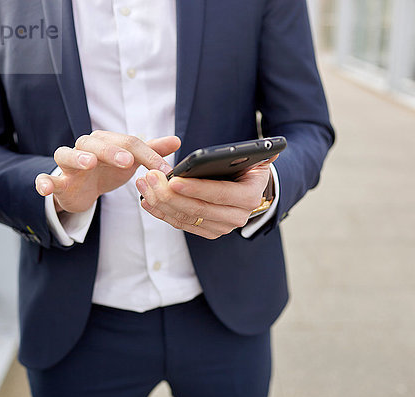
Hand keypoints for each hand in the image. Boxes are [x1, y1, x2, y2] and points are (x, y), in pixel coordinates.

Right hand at [35, 131, 180, 212]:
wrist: (83, 189)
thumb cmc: (108, 170)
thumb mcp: (131, 161)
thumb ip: (152, 152)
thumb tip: (176, 140)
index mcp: (107, 142)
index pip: (129, 143)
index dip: (148, 156)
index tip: (165, 171)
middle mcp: (85, 148)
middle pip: (97, 144)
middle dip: (112, 151)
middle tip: (127, 160)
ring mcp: (69, 165)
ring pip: (66, 154)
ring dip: (77, 157)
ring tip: (89, 163)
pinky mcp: (57, 181)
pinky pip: (45, 179)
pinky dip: (43, 182)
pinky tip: (46, 188)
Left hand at [136, 155, 277, 239]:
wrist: (250, 189)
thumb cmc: (248, 168)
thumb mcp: (255, 158)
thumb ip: (259, 153)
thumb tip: (271, 148)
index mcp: (249, 197)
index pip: (219, 194)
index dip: (196, 188)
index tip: (173, 180)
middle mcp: (237, 217)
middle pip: (198, 209)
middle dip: (170, 194)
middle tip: (150, 177)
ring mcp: (222, 228)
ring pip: (185, 218)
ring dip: (161, 202)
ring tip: (144, 184)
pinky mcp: (208, 231)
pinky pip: (180, 224)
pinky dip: (162, 213)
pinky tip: (147, 200)